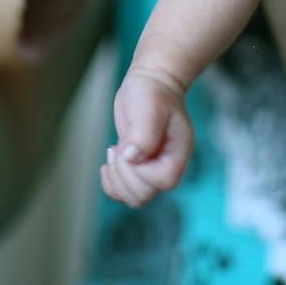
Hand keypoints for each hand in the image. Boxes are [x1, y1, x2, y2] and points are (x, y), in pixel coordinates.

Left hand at [101, 68, 193, 206]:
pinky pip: (123, 192)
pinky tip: (108, 163)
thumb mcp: (150, 108)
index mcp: (177, 155)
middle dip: (124, 173)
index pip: (161, 181)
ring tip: (114, 152)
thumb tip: (132, 158)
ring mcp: (152, 170)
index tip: (129, 145)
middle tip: (119, 147)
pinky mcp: (137, 169)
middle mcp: (167, 167)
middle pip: (143, 194)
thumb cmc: (154, 94)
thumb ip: (144, 133)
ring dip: (116, 179)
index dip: (140, 169)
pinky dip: (111, 184)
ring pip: (133, 198)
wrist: (150, 86)